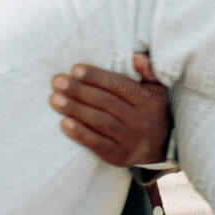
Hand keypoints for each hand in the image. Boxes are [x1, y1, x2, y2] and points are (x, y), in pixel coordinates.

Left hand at [51, 53, 169, 166]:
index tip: (75, 69)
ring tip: (55, 99)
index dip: (96, 76)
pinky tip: (64, 123)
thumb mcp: (156, 89)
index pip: (120, 85)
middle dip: (79, 91)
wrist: (159, 148)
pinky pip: (97, 144)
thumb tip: (136, 57)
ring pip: (100, 122)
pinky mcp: (119, 157)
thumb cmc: (150, 111)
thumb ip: (148, 71)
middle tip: (57, 82)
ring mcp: (130, 141)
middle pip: (106, 103)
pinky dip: (80, 133)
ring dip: (75, 110)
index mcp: (149, 101)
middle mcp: (141, 121)